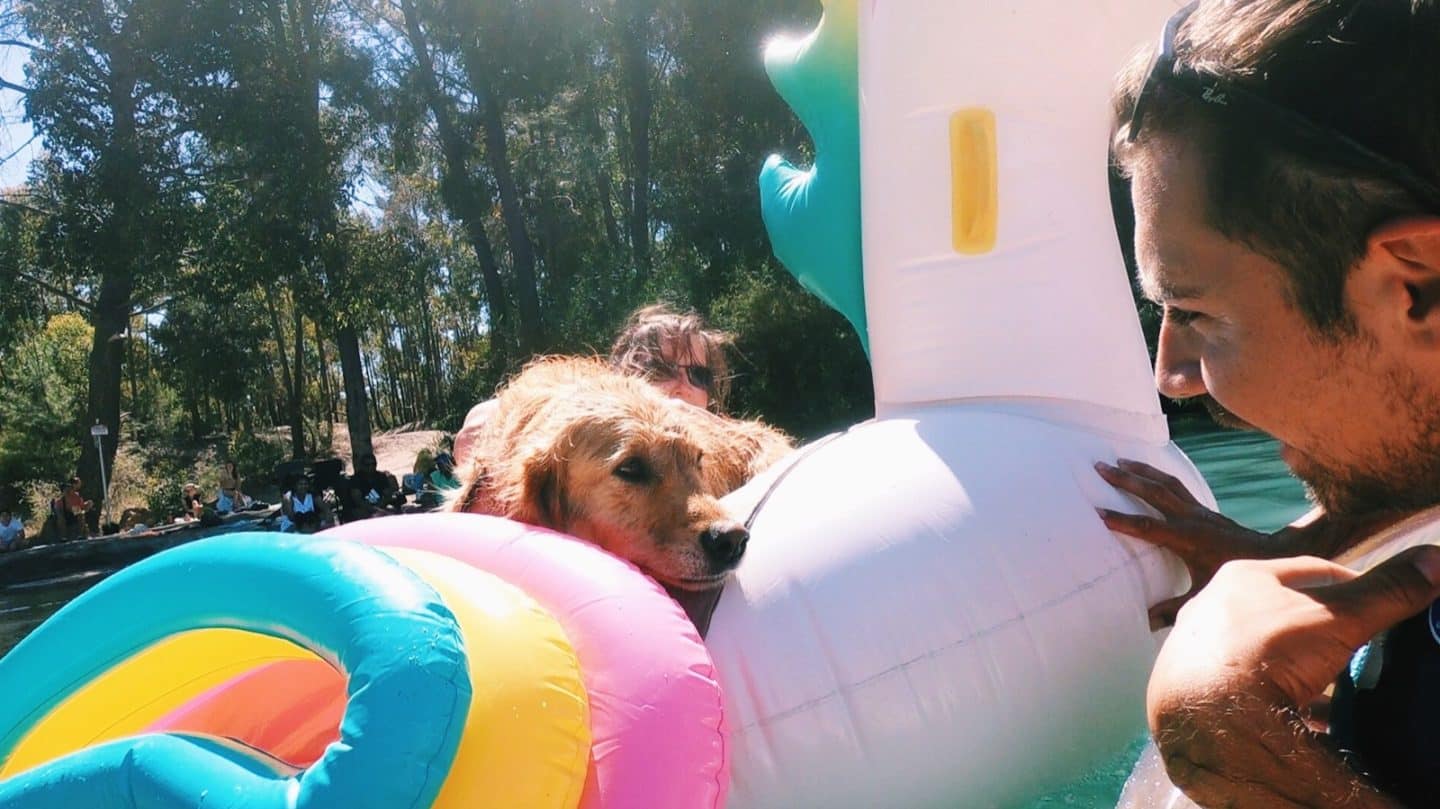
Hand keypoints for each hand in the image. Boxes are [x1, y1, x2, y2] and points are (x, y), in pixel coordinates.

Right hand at [1097, 459, 1280, 627]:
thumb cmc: (1233, 578)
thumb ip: (1173, 609)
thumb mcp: (1203, 595)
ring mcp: (1197, 509)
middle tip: (1100, 466)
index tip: (1098, 512)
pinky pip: (1176, 485)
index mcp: (1186, 539)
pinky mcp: (1202, 507)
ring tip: (1119, 459)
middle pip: (1153, 492)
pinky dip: (1159, 474)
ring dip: (1141, 470)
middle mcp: (1190, 518)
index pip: (1147, 526)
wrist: (1268, 558)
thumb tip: (1145, 623)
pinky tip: (1147, 470)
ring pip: (1165, 482)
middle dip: (1125, 478)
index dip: (1122, 520)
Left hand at [1148, 548, 1439, 807]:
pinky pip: (1247, 687)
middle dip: (1323, 629)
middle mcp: (1213, 607)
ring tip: (1337, 684)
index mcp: (1242, 577)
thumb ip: (1385, 593)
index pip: (1312, 572)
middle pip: (1286, 612)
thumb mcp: (1336, 619)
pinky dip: (1278, 697)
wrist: (1206, 717)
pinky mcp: (1195, 689)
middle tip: (1361, 648)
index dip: (1354, 586)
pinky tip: (1303, 715)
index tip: (1382, 605)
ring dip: (1300, 665)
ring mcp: (1199, 649)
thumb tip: (1435, 560)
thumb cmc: (1266, 653)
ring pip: (1265, 651)